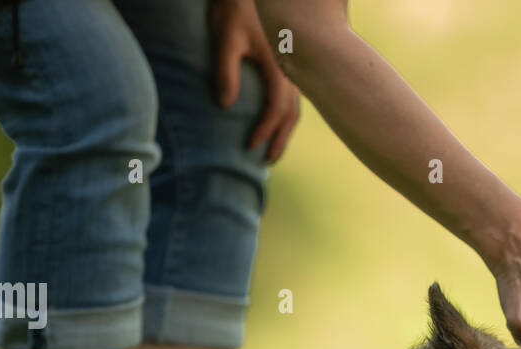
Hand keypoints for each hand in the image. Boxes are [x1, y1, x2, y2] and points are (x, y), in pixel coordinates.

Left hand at [210, 0, 299, 161]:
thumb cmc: (235, 10)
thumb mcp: (226, 38)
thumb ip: (225, 71)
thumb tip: (224, 106)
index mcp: (279, 66)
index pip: (277, 109)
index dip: (265, 131)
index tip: (250, 146)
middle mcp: (291, 70)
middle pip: (292, 114)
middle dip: (280, 140)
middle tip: (268, 162)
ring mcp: (292, 68)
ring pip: (295, 107)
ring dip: (285, 130)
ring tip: (273, 149)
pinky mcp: (288, 64)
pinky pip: (292, 97)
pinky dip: (285, 115)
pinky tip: (276, 122)